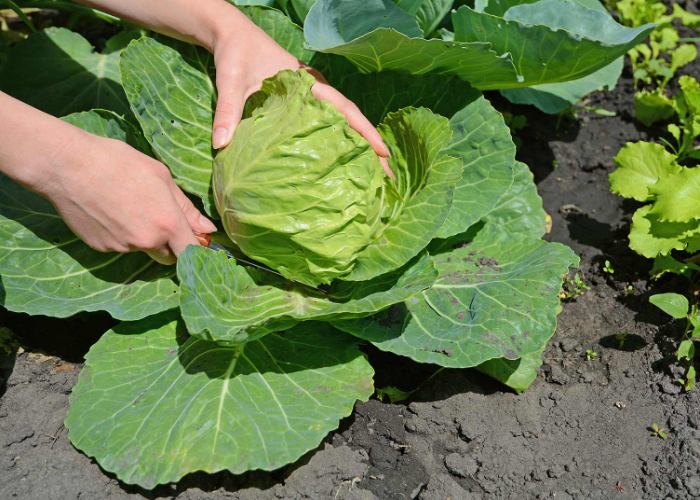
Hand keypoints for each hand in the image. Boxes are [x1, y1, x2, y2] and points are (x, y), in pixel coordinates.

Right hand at [38, 131, 216, 264]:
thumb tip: (207, 229)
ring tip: (128, 206)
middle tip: (161, 220)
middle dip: (171, 245)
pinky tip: (109, 210)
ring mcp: (122, 247)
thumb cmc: (118, 162)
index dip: (196, 250)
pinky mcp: (101, 247)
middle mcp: (147, 241)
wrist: (68, 165)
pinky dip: (120, 234)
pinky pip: (120, 245)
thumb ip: (186, 207)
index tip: (196, 243)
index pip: (191, 252)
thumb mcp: (161, 176)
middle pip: (169, 257)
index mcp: (167, 223)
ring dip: (143, 236)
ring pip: (143, 249)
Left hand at [209, 20, 392, 176]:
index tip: (383, 152)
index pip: (344, 108)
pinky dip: (342, 139)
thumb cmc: (235, 55)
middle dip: (371, 145)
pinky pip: (329, 122)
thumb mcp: (231, 81)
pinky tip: (344, 160)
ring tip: (373, 173)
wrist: (231, 35)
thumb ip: (228, 112)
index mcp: (307, 83)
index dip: (365, 131)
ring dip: (359, 144)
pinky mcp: (303, 103)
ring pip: (343, 121)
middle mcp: (316, 89)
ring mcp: (312, 96)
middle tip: (388, 175)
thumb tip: (221, 145)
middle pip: (351, 119)